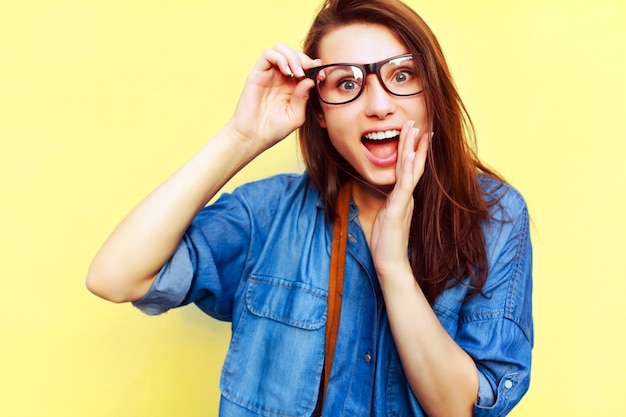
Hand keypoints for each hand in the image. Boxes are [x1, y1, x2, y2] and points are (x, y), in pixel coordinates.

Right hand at [226, 43, 320, 149]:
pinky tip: (287, 72)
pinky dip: (280, 58)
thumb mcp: (296, 116)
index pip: (304, 65)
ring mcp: (268, 74)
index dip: (314, 66)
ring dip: (293, 56)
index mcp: (292, 86)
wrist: (253, 137)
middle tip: (310, 70)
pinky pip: (268, 54)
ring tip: (297, 73)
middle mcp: (280, 77)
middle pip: (294, 53)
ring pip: (281, 48)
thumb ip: (303, 97)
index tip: (322, 75)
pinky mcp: (257, 74)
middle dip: (305, 59)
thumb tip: (310, 79)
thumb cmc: (274, 130)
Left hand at [370, 120, 430, 280]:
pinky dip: (407, 170)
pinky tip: (409, 156)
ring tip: (415, 130)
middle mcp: (406, 196)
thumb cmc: (386, 241)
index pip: (409, 168)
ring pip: (410, 170)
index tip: (416, 132)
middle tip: (416, 122)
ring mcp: (404, 201)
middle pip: (412, 164)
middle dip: (413, 142)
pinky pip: (404, 186)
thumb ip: (390, 202)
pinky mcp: (398, 210)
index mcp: (403, 196)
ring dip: (412, 149)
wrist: (390, 263)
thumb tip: (389, 193)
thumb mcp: (386, 215)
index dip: (412, 150)